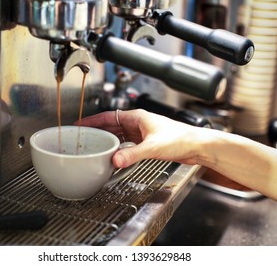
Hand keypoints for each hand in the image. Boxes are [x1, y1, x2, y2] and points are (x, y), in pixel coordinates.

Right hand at [78, 109, 201, 167]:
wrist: (196, 146)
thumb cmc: (181, 138)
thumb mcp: (153, 147)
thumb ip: (133, 154)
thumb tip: (115, 160)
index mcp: (137, 117)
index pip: (109, 116)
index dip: (93, 120)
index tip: (80, 124)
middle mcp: (138, 123)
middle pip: (111, 126)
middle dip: (97, 131)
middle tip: (83, 138)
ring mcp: (142, 133)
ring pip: (118, 135)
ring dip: (107, 141)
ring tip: (95, 148)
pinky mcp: (147, 143)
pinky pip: (127, 144)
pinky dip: (118, 149)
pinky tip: (114, 156)